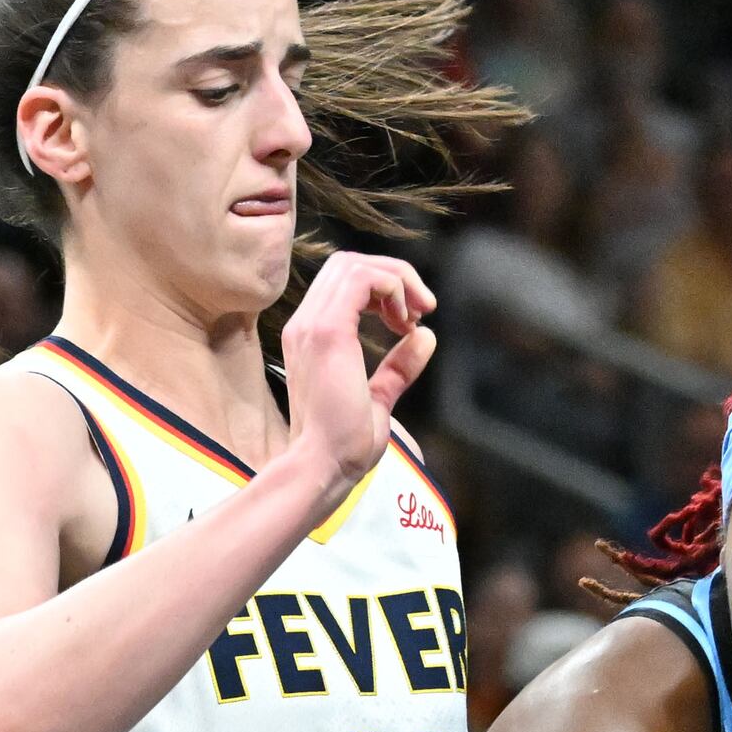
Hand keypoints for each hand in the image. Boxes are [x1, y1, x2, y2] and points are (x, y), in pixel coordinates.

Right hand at [279, 252, 436, 499]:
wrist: (321, 468)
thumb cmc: (342, 447)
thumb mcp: (378, 401)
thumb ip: (398, 369)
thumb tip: (425, 338)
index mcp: (311, 337)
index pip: (343, 282)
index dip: (384, 289)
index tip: (410, 322)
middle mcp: (306, 324)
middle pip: (348, 263)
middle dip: (393, 275)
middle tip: (422, 309)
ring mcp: (313, 324)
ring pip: (355, 264)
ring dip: (396, 279)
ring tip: (417, 313)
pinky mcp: (329, 331)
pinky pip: (363, 279)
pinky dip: (392, 287)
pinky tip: (406, 321)